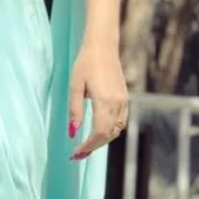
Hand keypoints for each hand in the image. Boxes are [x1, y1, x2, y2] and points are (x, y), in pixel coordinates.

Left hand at [68, 43, 128, 159]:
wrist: (102, 46)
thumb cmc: (85, 63)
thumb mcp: (75, 86)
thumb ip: (75, 110)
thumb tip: (73, 132)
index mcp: (104, 100)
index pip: (99, 132)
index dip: (88, 146)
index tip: (76, 152)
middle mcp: (117, 103)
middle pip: (109, 134)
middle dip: (94, 146)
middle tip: (79, 152)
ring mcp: (123, 100)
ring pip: (117, 129)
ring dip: (103, 139)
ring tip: (88, 143)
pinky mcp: (125, 97)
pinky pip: (121, 120)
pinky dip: (112, 129)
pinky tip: (100, 129)